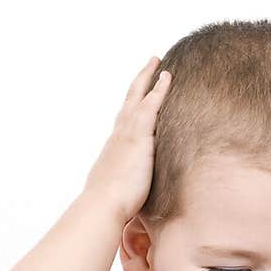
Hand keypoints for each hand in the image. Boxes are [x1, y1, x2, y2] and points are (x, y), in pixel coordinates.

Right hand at [83, 55, 171, 221]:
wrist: (103, 205)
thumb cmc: (109, 207)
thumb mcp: (116, 193)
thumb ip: (124, 189)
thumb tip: (127, 199)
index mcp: (114, 149)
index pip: (124, 122)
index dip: (132, 108)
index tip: (138, 97)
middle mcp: (118, 136)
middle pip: (128, 101)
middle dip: (139, 83)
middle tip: (149, 65)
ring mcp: (127, 133)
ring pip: (138, 97)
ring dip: (148, 79)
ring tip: (159, 64)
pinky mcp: (138, 136)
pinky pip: (150, 105)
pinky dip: (158, 90)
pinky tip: (167, 77)